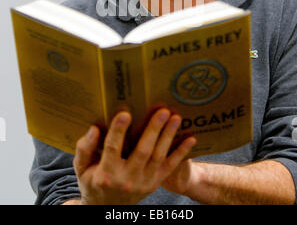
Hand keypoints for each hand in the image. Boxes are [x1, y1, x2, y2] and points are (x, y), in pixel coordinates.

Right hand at [73, 108, 195, 204]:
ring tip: (175, 118)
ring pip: (158, 156)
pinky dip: (182, 152)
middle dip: (153, 130)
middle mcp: (127, 178)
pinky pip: (170, 166)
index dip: (118, 130)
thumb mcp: (81, 168)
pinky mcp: (155, 183)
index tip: (125, 113)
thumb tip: (94, 128)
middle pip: (142, 151)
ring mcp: (144, 182)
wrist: (107, 208)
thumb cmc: (92, 182)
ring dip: (168, 136)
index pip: (113, 148)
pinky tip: (191, 138)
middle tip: (162, 111)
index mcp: (107, 173)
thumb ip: (84, 148)